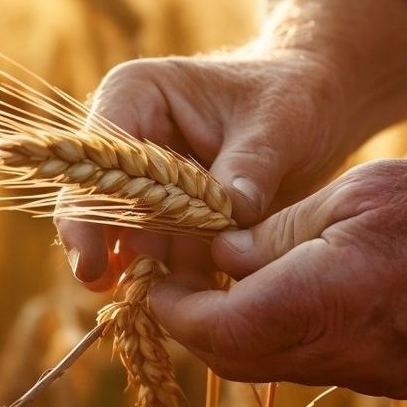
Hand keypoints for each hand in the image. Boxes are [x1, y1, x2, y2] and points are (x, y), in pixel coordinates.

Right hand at [54, 45, 354, 290]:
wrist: (318, 107)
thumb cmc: (292, 95)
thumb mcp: (278, 123)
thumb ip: (250, 165)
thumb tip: (231, 213)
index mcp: (137, 96)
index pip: (95, 159)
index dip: (88, 214)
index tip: (94, 264)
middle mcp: (132, 143)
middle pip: (100, 207)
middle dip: (115, 255)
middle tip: (134, 300)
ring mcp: (151, 185)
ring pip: (132, 241)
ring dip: (152, 277)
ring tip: (179, 310)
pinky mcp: (176, 219)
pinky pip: (167, 257)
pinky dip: (181, 282)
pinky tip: (200, 309)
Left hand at [149, 158, 406, 398]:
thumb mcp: (348, 193)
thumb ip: (273, 233)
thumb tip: (218, 256)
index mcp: (327, 301)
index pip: (217, 328)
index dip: (173, 308)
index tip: (153, 278)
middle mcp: (346, 354)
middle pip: (237, 360)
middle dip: (196, 325)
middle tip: (176, 284)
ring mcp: (372, 375)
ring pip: (272, 368)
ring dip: (237, 333)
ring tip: (224, 285)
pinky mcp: (391, 379)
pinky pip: (314, 366)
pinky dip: (283, 337)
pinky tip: (284, 297)